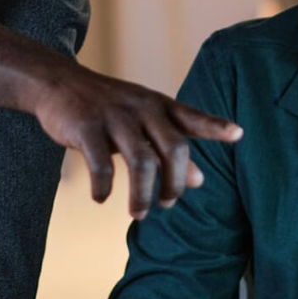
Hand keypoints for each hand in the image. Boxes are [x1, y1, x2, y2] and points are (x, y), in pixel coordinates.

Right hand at [0, 24, 243, 219]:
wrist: (59, 83)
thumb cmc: (110, 108)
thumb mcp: (143, 122)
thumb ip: (171, 147)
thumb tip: (201, 181)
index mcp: (158, 106)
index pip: (192, 117)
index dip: (215, 126)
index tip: (239, 134)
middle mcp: (142, 108)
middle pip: (172, 147)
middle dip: (174, 183)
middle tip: (168, 205)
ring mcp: (114, 116)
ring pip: (140, 161)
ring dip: (142, 194)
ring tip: (138, 215)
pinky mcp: (86, 126)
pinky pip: (101, 162)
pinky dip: (103, 186)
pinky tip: (101, 198)